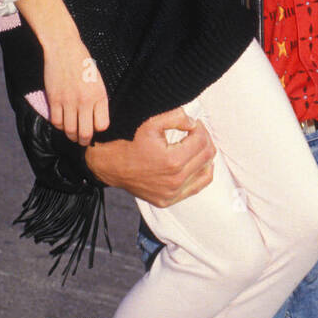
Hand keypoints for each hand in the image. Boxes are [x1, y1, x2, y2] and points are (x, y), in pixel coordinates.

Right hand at [42, 35, 109, 143]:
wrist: (64, 48)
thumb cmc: (82, 63)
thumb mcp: (98, 80)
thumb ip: (98, 99)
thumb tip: (95, 119)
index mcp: (99, 95)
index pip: (102, 125)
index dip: (98, 129)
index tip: (94, 127)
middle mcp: (85, 100)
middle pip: (85, 133)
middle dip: (84, 140)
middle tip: (82, 141)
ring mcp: (68, 101)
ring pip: (69, 130)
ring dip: (70, 135)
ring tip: (72, 134)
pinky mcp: (54, 99)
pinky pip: (56, 121)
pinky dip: (58, 125)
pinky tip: (61, 122)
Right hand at [84, 107, 216, 205]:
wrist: (110, 166)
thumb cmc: (129, 143)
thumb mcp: (150, 123)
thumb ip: (176, 117)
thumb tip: (193, 122)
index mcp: (173, 161)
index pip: (202, 140)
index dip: (200, 127)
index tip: (193, 123)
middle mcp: (175, 180)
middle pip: (207, 155)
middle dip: (204, 139)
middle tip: (195, 131)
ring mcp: (172, 193)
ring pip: (206, 171)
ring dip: (204, 155)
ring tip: (195, 145)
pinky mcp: (169, 200)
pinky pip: (197, 187)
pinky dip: (201, 172)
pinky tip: (195, 162)